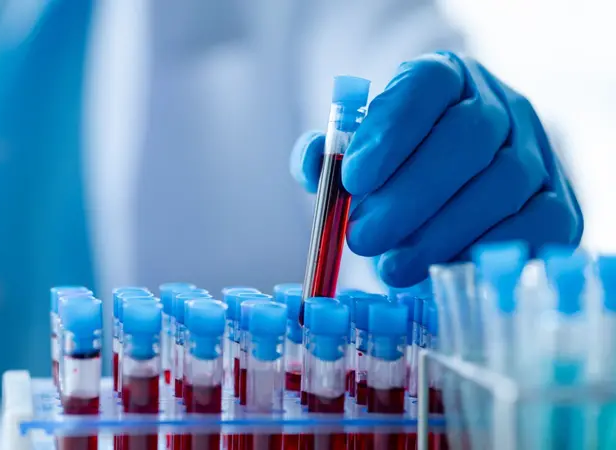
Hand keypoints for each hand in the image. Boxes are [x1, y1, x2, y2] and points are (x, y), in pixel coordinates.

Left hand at [291, 52, 582, 287]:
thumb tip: (313, 163)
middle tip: (362, 237)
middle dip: (409, 195)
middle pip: (469, 137)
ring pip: (501, 184)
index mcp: (446, 78)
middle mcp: (501, 106)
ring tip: (390, 267)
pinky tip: (440, 270)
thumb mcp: (355, 158)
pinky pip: (536, 227)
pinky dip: (483, 252)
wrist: (449, 198)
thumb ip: (329, 158)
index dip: (390, 130)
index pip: (427, 84)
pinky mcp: (560, 204)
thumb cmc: (393, 175)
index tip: (353, 178)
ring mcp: (537, 153)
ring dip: (439, 233)